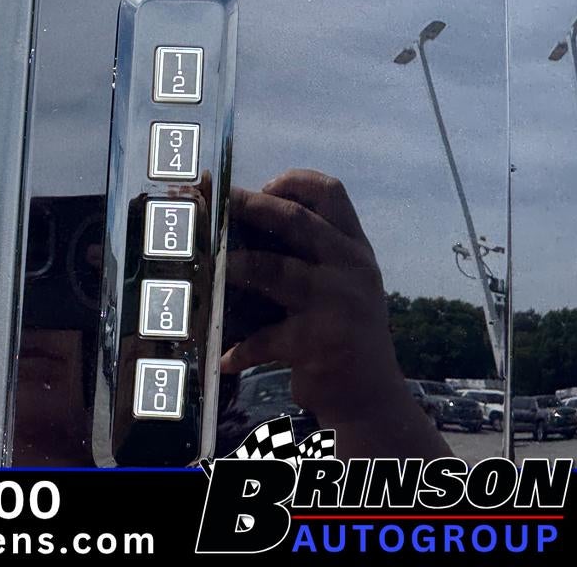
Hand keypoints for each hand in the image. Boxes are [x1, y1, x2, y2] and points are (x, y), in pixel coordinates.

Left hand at [220, 169, 449, 457]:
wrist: (370, 396)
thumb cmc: (341, 330)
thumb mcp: (339, 283)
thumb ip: (308, 253)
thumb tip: (237, 224)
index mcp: (354, 247)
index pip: (331, 192)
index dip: (293, 181)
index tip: (262, 186)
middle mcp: (351, 267)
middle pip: (295, 220)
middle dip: (247, 206)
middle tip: (210, 203)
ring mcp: (338, 302)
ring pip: (273, 269)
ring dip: (232, 265)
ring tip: (206, 267)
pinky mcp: (319, 341)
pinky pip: (266, 338)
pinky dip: (240, 349)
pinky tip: (223, 358)